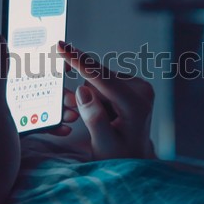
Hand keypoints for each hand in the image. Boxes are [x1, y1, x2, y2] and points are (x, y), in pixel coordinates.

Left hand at [0, 33, 78, 203]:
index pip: (15, 65)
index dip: (36, 60)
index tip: (58, 60)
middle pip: (31, 86)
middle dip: (54, 89)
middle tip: (75, 95)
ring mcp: (7, 117)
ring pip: (37, 103)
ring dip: (57, 107)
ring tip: (74, 113)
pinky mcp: (15, 133)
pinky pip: (37, 121)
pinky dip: (52, 123)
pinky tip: (66, 129)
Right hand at [58, 41, 156, 159]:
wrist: (134, 157)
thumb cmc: (118, 156)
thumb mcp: (103, 145)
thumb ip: (94, 119)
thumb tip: (82, 90)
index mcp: (136, 106)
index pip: (103, 79)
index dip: (80, 62)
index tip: (61, 46)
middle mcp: (141, 90)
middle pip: (98, 79)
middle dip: (88, 95)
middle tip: (97, 122)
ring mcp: (139, 85)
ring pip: (99, 80)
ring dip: (94, 98)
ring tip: (107, 121)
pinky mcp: (133, 84)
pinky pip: (104, 82)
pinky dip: (100, 96)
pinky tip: (110, 114)